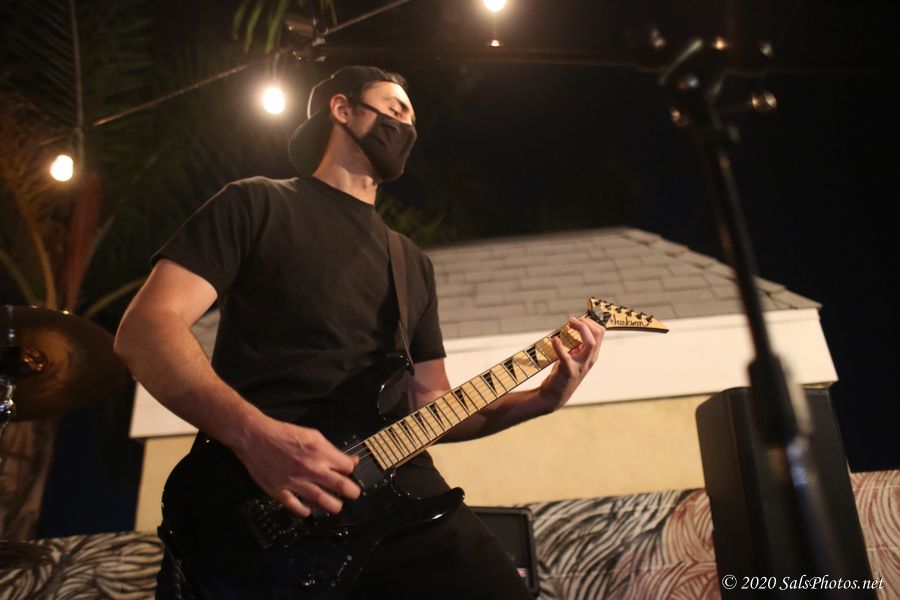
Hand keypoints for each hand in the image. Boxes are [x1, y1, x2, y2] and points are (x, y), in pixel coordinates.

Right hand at [231, 417, 360, 517]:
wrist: (254, 437)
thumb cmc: (283, 433)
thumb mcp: (313, 435)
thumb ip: (331, 450)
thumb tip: (350, 461)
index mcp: (319, 451)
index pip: (346, 468)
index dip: (350, 471)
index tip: (348, 474)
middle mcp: (310, 468)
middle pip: (339, 486)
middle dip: (351, 493)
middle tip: (352, 495)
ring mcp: (294, 481)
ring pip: (321, 500)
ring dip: (333, 505)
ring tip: (336, 506)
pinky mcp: (279, 490)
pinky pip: (295, 506)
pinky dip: (304, 511)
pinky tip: (309, 510)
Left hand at [538, 316, 605, 411]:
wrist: (554, 395)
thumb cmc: (563, 372)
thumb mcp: (573, 357)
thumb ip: (576, 344)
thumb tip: (572, 325)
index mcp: (592, 354)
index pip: (600, 333)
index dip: (590, 321)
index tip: (577, 318)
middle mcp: (590, 359)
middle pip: (598, 335)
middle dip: (586, 323)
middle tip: (572, 320)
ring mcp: (581, 366)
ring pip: (590, 343)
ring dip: (580, 329)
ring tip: (569, 323)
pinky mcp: (569, 372)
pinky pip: (566, 357)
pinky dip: (559, 347)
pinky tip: (554, 340)